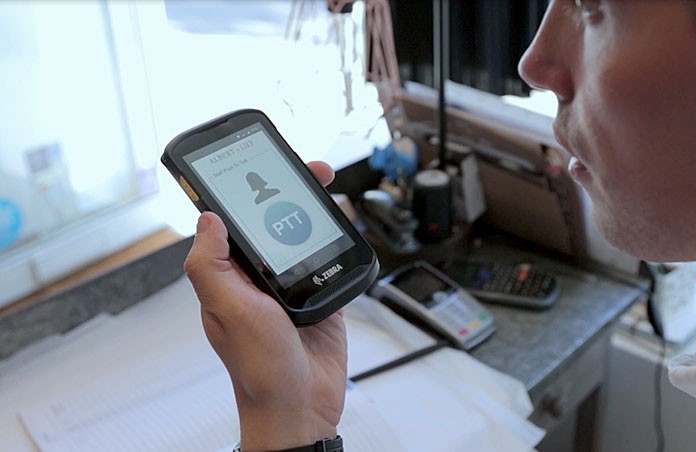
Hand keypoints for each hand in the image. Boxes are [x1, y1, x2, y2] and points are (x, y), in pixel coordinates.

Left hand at [184, 161, 345, 450]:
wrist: (301, 405)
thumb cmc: (258, 369)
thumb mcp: (228, 313)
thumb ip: (210, 266)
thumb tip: (207, 218)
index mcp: (229, 275)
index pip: (233, 220)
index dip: (245, 189)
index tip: (259, 165)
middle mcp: (257, 276)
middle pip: (273, 220)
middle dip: (289, 190)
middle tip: (308, 171)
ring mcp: (289, 284)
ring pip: (302, 234)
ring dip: (315, 210)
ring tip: (326, 188)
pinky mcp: (318, 293)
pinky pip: (327, 257)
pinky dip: (336, 239)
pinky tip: (342, 224)